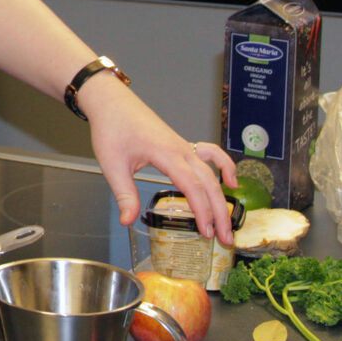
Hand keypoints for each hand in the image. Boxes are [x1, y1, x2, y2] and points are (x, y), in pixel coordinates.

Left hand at [83, 74, 237, 244]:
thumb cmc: (111, 128)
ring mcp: (183, 146)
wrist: (111, 101)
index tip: (206, 232)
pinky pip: (209, 154)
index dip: (202, 211)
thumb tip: (128, 221)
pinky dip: (223, 166)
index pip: (192, 187)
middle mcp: (181, 149)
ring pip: (212, 172)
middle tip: (225, 238)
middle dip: (219, 212)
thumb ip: (124, 194)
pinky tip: (231, 182)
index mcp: (166, 154)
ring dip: (222, 196)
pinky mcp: (181, 145)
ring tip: (228, 221)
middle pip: (209, 183)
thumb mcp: (112, 165)